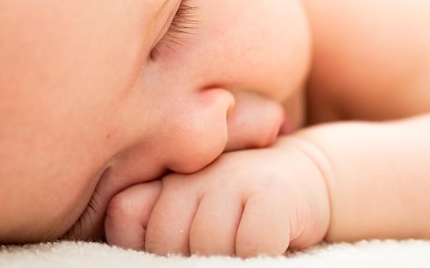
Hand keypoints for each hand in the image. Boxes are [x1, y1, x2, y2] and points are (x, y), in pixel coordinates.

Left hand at [104, 137, 329, 256]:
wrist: (303, 176)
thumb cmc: (238, 208)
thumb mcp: (189, 210)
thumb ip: (154, 223)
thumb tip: (138, 259)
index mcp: (166, 174)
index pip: (126, 215)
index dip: (145, 245)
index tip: (177, 245)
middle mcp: (193, 170)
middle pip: (165, 240)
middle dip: (189, 258)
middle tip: (219, 246)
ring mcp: (231, 177)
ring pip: (206, 247)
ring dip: (227, 259)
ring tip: (243, 242)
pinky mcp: (270, 193)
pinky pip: (249, 247)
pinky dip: (259, 256)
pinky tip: (269, 240)